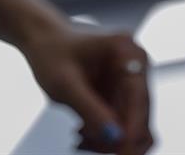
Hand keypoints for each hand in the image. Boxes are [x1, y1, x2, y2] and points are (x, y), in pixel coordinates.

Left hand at [19, 22, 153, 154]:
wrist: (43, 40)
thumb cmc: (52, 52)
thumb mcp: (65, 84)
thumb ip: (91, 110)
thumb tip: (116, 138)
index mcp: (128, 53)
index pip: (139, 99)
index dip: (133, 130)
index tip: (121, 153)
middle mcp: (136, 67)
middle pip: (141, 116)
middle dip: (117, 138)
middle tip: (86, 145)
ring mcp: (130, 82)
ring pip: (132, 126)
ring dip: (107, 139)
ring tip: (79, 138)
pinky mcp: (121, 94)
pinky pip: (121, 124)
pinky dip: (103, 133)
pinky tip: (81, 131)